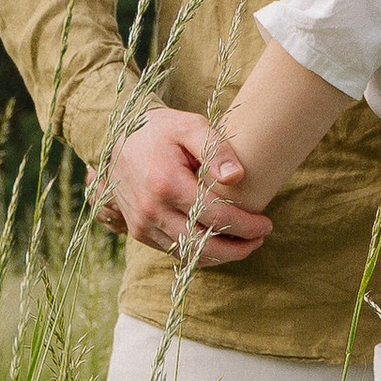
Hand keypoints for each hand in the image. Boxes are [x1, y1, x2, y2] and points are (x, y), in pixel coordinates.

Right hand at [100, 106, 271, 263]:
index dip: (245, 226)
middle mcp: (151, 209)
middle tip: (260, 238)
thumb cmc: (159, 130)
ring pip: (189, 254)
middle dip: (238, 248)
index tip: (266, 223)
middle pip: (204, 245)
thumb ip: (216, 148)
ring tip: (245, 244)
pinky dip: (199, 253)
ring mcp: (142, 224)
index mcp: (166, 183)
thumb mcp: (189, 125)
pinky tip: (218, 243)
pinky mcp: (138, 231)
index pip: (216, 216)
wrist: (115, 138)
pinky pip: (174, 251)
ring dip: (221, 255)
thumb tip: (238, 177)